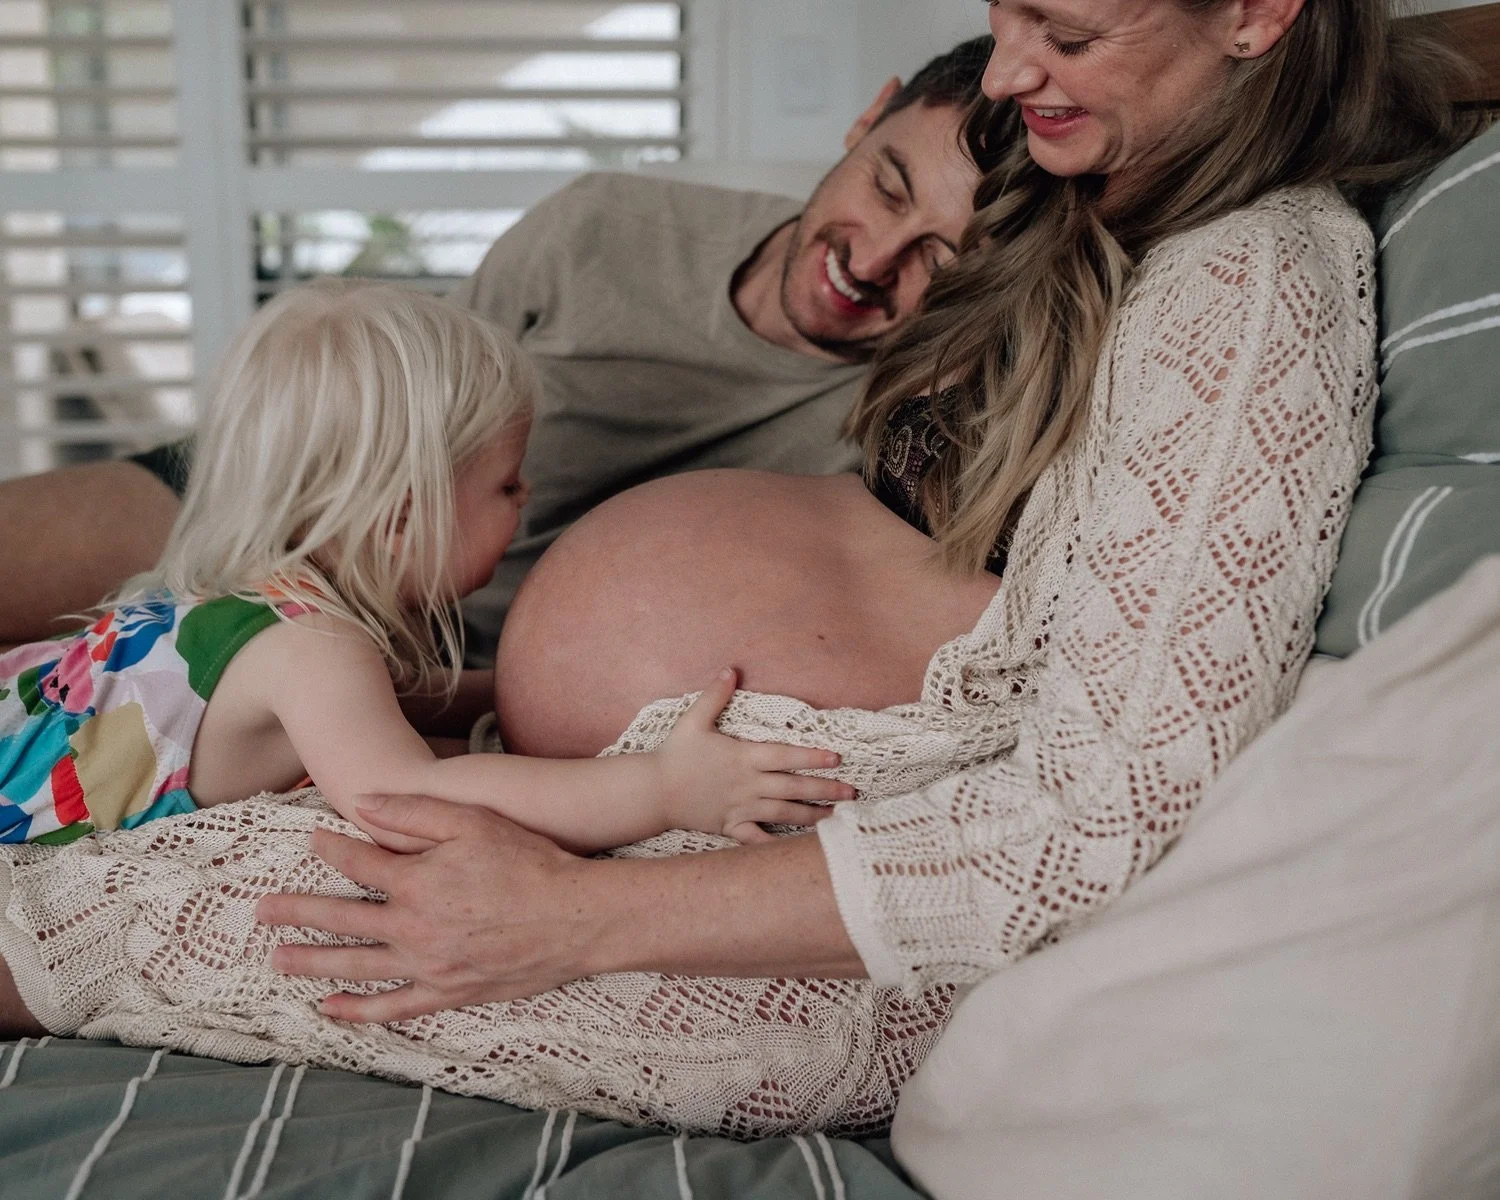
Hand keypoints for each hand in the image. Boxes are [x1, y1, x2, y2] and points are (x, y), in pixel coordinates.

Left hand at [255, 794, 598, 1022]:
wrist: (575, 919)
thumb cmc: (529, 862)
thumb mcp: (474, 821)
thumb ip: (416, 811)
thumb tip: (364, 801)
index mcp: (416, 880)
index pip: (358, 862)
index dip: (331, 850)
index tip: (312, 842)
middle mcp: (412, 926)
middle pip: (340, 918)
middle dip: (297, 911)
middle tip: (262, 911)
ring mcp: (427, 964)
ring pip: (355, 965)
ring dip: (312, 962)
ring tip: (277, 959)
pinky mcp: (446, 993)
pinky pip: (392, 1007)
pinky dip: (357, 1010)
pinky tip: (330, 1008)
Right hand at [656, 668, 854, 843]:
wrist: (653, 791)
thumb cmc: (674, 754)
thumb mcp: (693, 720)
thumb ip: (715, 695)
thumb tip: (731, 668)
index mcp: (743, 757)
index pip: (785, 755)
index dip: (812, 756)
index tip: (836, 758)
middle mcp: (748, 784)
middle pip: (793, 787)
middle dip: (824, 789)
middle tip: (852, 792)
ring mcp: (741, 807)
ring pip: (783, 813)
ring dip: (812, 816)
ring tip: (837, 817)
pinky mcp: (731, 826)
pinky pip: (758, 839)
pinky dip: (778, 844)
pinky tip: (799, 848)